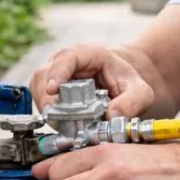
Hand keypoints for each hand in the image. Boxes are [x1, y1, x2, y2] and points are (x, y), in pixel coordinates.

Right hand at [29, 42, 155, 117]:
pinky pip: (42, 103)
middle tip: (60, 118)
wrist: (121, 85)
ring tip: (66, 125)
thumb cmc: (127, 83)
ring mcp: (55, 76)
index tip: (53, 90)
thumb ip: (131, 103)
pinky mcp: (50, 92)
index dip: (57, 72)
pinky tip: (66, 125)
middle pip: (44, 75)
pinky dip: (51, 116)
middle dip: (49, 98)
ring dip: (49, 110)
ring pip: (39, 90)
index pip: (67, 57)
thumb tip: (111, 116)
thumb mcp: (140, 92)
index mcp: (90, 54)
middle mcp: (67, 62)